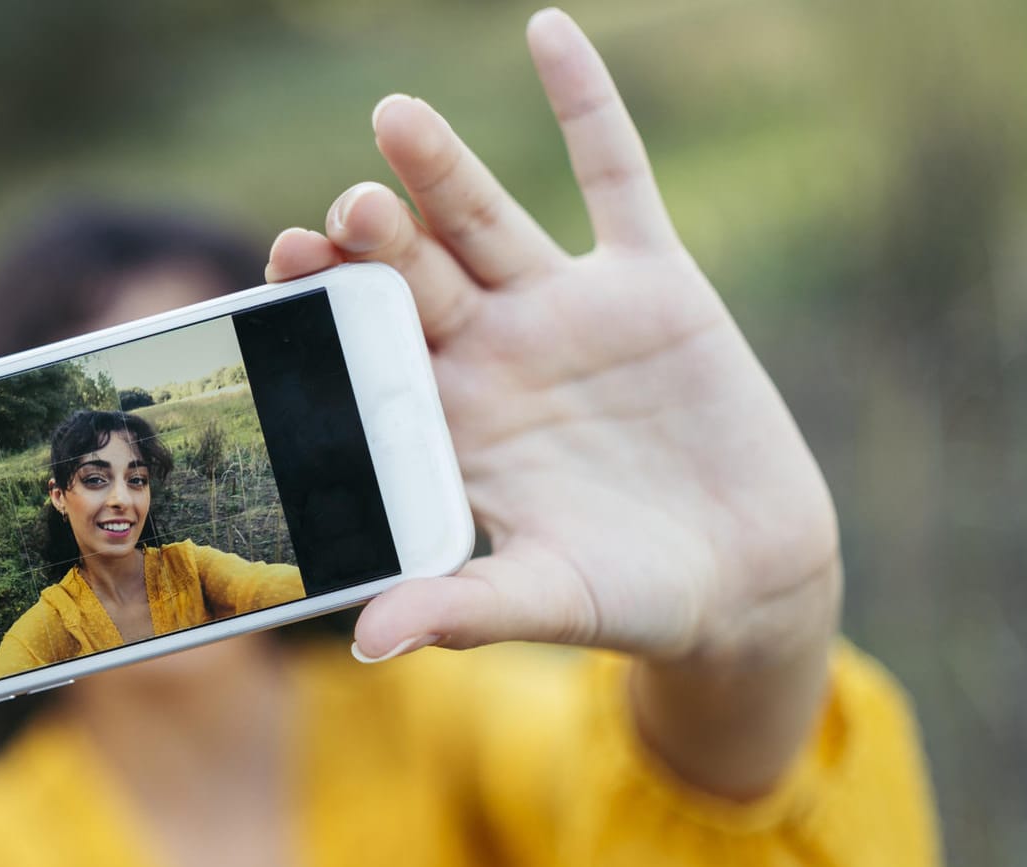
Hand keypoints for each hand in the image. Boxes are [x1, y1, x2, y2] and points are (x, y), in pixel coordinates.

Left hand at [267, 11, 840, 794]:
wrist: (746, 578)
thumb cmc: (631, 599)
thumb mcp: (550, 601)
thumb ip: (464, 608)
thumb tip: (368, 644)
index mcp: (446, 424)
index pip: (367, 353)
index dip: (325, 310)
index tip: (280, 271)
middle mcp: (489, 354)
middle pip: (412, 278)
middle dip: (375, 244)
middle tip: (339, 214)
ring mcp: (564, 311)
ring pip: (487, 220)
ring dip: (443, 169)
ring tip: (394, 118)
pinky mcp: (651, 282)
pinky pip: (615, 177)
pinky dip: (588, 107)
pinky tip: (549, 33)